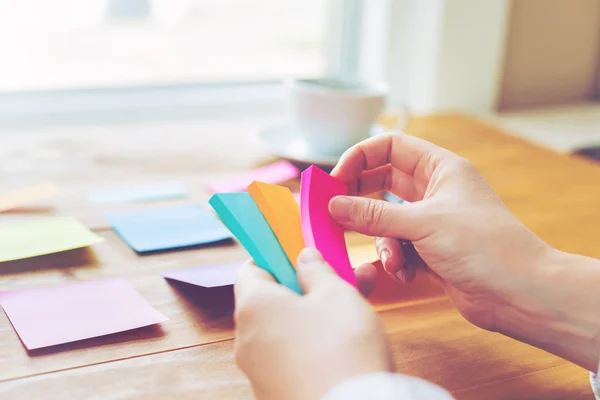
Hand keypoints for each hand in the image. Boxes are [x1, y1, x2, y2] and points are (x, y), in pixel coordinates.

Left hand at [234, 248, 393, 399]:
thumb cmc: (342, 349)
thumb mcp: (337, 295)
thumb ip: (318, 271)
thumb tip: (305, 259)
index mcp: (254, 306)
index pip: (251, 269)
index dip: (276, 257)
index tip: (301, 254)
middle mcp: (247, 340)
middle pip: (271, 301)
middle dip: (305, 288)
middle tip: (338, 280)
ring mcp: (258, 371)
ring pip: (284, 330)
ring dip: (313, 315)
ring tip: (353, 307)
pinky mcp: (275, 393)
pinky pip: (290, 358)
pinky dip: (311, 345)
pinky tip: (343, 343)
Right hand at [329, 132, 552, 331]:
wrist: (520, 293)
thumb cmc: (484, 246)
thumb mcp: (423, 224)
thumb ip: (373, 215)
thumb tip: (332, 205)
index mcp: (440, 168)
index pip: (390, 146)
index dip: (359, 158)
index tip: (335, 180)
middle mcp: (434, 190)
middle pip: (382, 182)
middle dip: (360, 199)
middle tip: (335, 212)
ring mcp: (431, 221)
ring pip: (386, 220)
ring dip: (382, 240)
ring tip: (394, 259)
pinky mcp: (430, 250)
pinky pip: (398, 246)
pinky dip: (396, 260)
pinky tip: (406, 273)